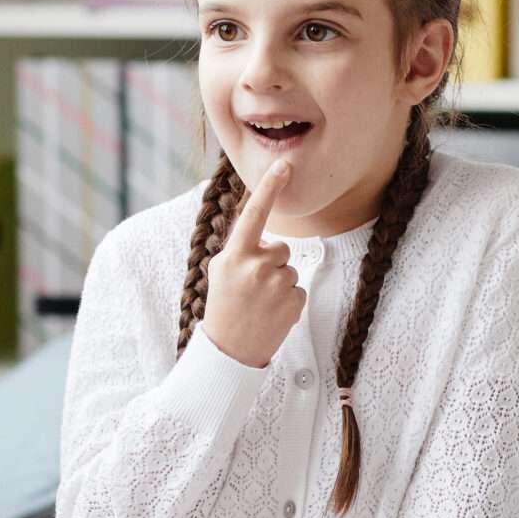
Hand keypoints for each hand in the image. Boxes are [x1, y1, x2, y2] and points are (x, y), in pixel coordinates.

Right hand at [201, 159, 306, 368]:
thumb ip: (242, 249)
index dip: (269, 187)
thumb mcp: (221, 270)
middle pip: (281, 249)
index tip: (284, 165)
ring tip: (260, 304)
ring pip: (290, 270)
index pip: (255, 214)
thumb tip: (267, 237)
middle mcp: (258, 266)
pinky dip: (287, 301)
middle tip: (252, 289)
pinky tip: (271, 314)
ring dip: (279, 283)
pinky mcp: (293, 301)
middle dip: (271, 263)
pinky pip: (298, 289)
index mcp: (236, 255)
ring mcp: (277, 284)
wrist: (229, 351)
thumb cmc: (223, 306)